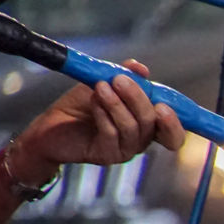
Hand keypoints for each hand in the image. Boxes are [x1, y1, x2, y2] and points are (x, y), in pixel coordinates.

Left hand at [9, 59, 186, 185]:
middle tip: (120, 80)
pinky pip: (112, 134)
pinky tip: (93, 102)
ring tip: (101, 87)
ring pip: (133, 128)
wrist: (50, 125)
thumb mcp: (103, 83)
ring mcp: (125, 149)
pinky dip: (103, 114)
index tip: (163, 106)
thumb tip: (140, 68)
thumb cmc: (79, 107)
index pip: (172, 131)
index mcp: (147, 125)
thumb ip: (124, 75)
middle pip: (153, 124)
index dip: (174, 122)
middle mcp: (140, 139)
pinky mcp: (107, 155)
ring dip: (117, 104)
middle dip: (138, 99)